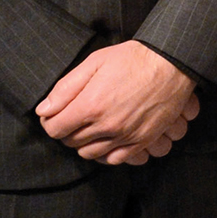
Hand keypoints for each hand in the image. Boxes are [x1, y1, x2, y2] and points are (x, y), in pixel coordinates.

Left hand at [36, 40, 200, 165]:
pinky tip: (109, 138)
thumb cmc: (134, 58)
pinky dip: (107, 152)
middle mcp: (106, 126)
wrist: (173, 63)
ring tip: (93, 126)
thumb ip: (66, 87)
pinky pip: (115, 159)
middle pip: (71, 142)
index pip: (54, 129)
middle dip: (69, 130)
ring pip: (91, 153)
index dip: (52, 120)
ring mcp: (125, 135)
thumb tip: (43, 110)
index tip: (57, 113)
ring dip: (86, 142)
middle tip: (76, 116)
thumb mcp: (95, 62)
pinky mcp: (142, 140)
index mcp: (90, 105)